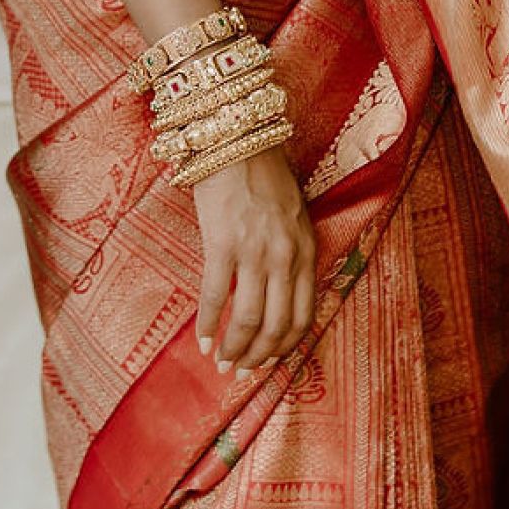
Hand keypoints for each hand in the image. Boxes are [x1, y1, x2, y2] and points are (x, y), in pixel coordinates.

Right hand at [193, 145, 315, 375]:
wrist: (237, 135)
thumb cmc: (263, 174)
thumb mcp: (293, 216)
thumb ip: (291, 253)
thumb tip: (278, 295)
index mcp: (306, 250)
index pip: (303, 317)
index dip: (285, 348)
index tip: (270, 361)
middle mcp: (285, 257)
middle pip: (275, 326)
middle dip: (258, 357)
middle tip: (242, 372)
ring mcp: (254, 251)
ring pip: (247, 321)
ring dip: (234, 350)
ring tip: (222, 363)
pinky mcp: (222, 243)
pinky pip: (215, 297)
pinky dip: (208, 325)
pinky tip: (202, 341)